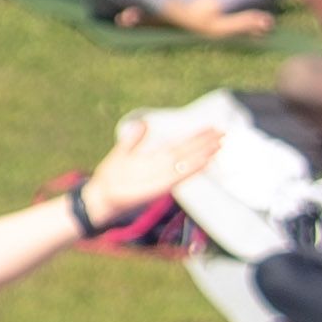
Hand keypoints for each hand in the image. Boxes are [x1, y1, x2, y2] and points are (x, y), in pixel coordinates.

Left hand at [78, 113, 213, 222]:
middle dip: (204, 144)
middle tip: (223, 133)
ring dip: (201, 155)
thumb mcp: (122, 154)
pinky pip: (175, 178)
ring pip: (184, 164)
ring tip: (218, 145)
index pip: (179, 146)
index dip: (196, 138)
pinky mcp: (154, 190)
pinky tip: (201, 163)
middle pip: (187, 153)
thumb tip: (143, 122)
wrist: (98, 198)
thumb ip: (134, 140)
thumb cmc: (111, 178)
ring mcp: (159, 179)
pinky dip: (188, 171)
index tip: (212, 128)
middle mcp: (160, 169)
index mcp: (154, 160)